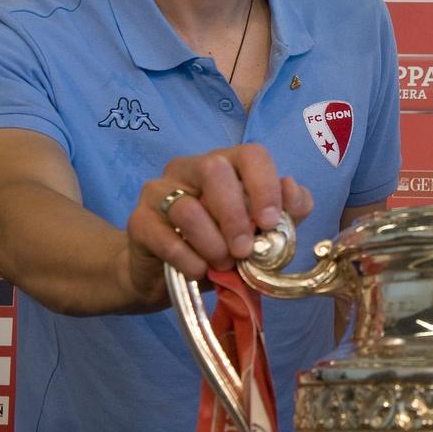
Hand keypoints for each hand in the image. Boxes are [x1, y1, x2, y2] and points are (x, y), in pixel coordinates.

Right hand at [123, 144, 312, 303]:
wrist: (165, 277)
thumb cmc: (219, 248)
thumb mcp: (260, 235)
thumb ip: (286, 214)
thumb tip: (293, 192)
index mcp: (225, 165)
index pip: (251, 154)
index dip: (265, 186)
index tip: (270, 222)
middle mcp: (189, 168)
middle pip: (215, 169)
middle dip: (236, 215)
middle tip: (244, 251)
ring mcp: (159, 191)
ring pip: (188, 207)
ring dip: (213, 244)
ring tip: (222, 265)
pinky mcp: (139, 221)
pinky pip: (166, 238)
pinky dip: (189, 260)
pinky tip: (198, 272)